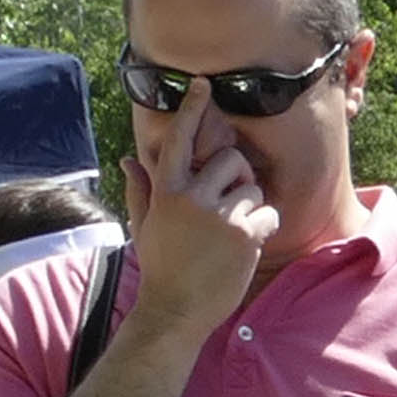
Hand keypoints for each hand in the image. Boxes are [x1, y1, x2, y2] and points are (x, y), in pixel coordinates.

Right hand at [125, 91, 278, 340]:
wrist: (175, 311)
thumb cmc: (160, 268)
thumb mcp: (144, 226)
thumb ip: (140, 189)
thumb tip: (129, 159)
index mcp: (166, 190)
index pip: (181, 139)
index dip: (193, 109)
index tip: (203, 85)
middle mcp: (192, 196)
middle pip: (232, 159)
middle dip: (239, 175)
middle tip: (234, 199)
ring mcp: (219, 215)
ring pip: (252, 187)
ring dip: (250, 206)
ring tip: (234, 232)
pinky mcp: (244, 235)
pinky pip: (267, 213)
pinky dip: (263, 227)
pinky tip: (248, 245)